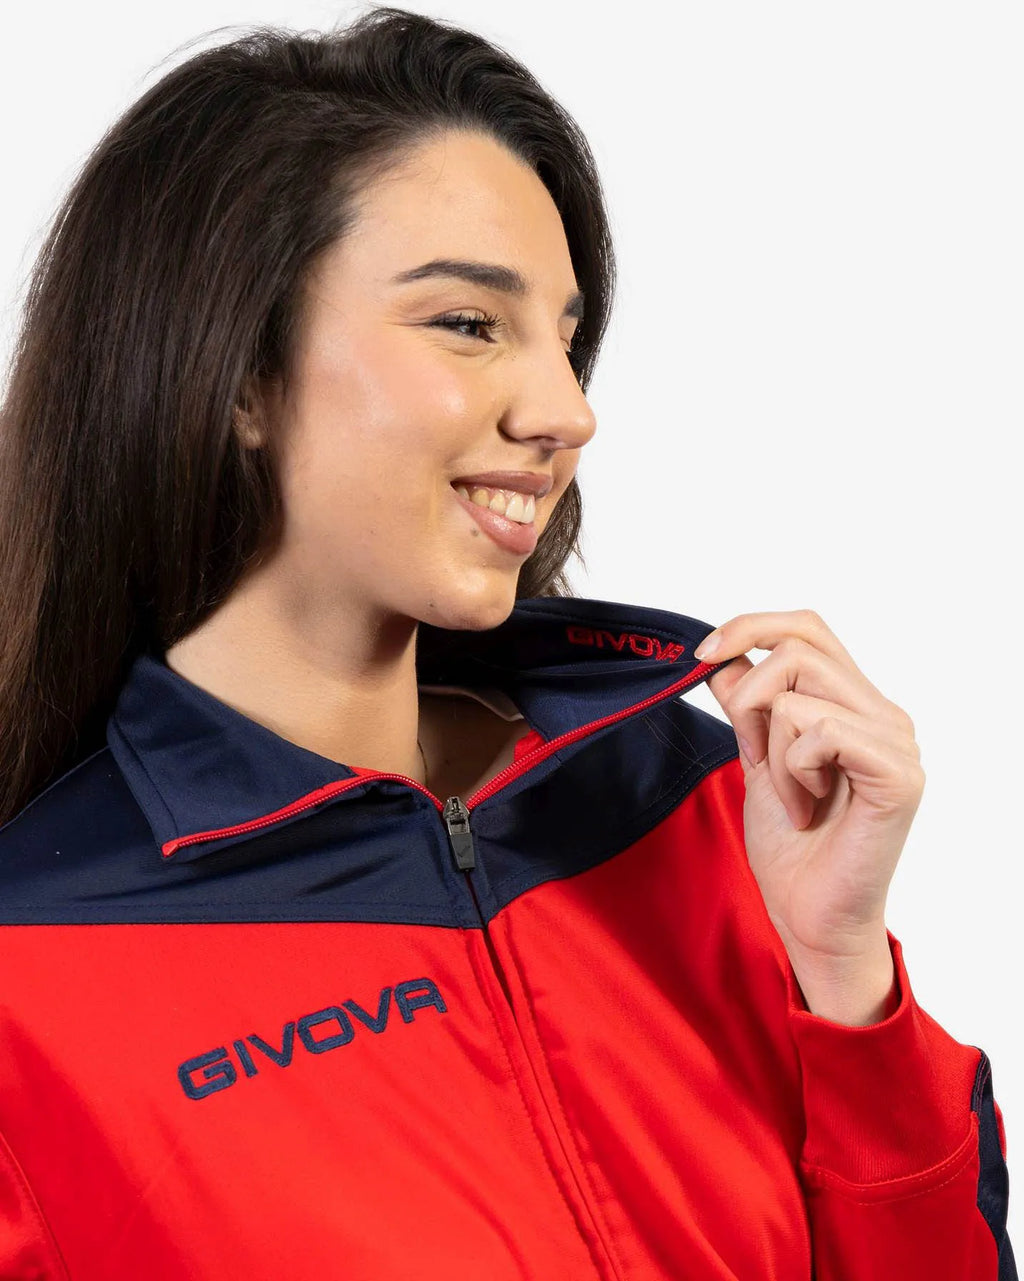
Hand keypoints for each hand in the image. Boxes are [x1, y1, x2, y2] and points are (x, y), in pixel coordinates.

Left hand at [694, 610, 923, 1021]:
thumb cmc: (791, 845)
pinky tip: (808, 806)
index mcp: (855, 702)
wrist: (810, 915)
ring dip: (771, 751)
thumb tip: (720, 658)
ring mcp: (897, 741)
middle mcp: (884, 713)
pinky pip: (821, 731)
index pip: (806, 627)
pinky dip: (794, 770)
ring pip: (795, 695)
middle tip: (756, 759)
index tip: (700, 657)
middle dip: (748, 704)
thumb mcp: (754, 758)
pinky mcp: (899, 774)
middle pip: (793, 651)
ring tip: (792, 795)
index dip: (749, 626)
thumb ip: (745, 706)